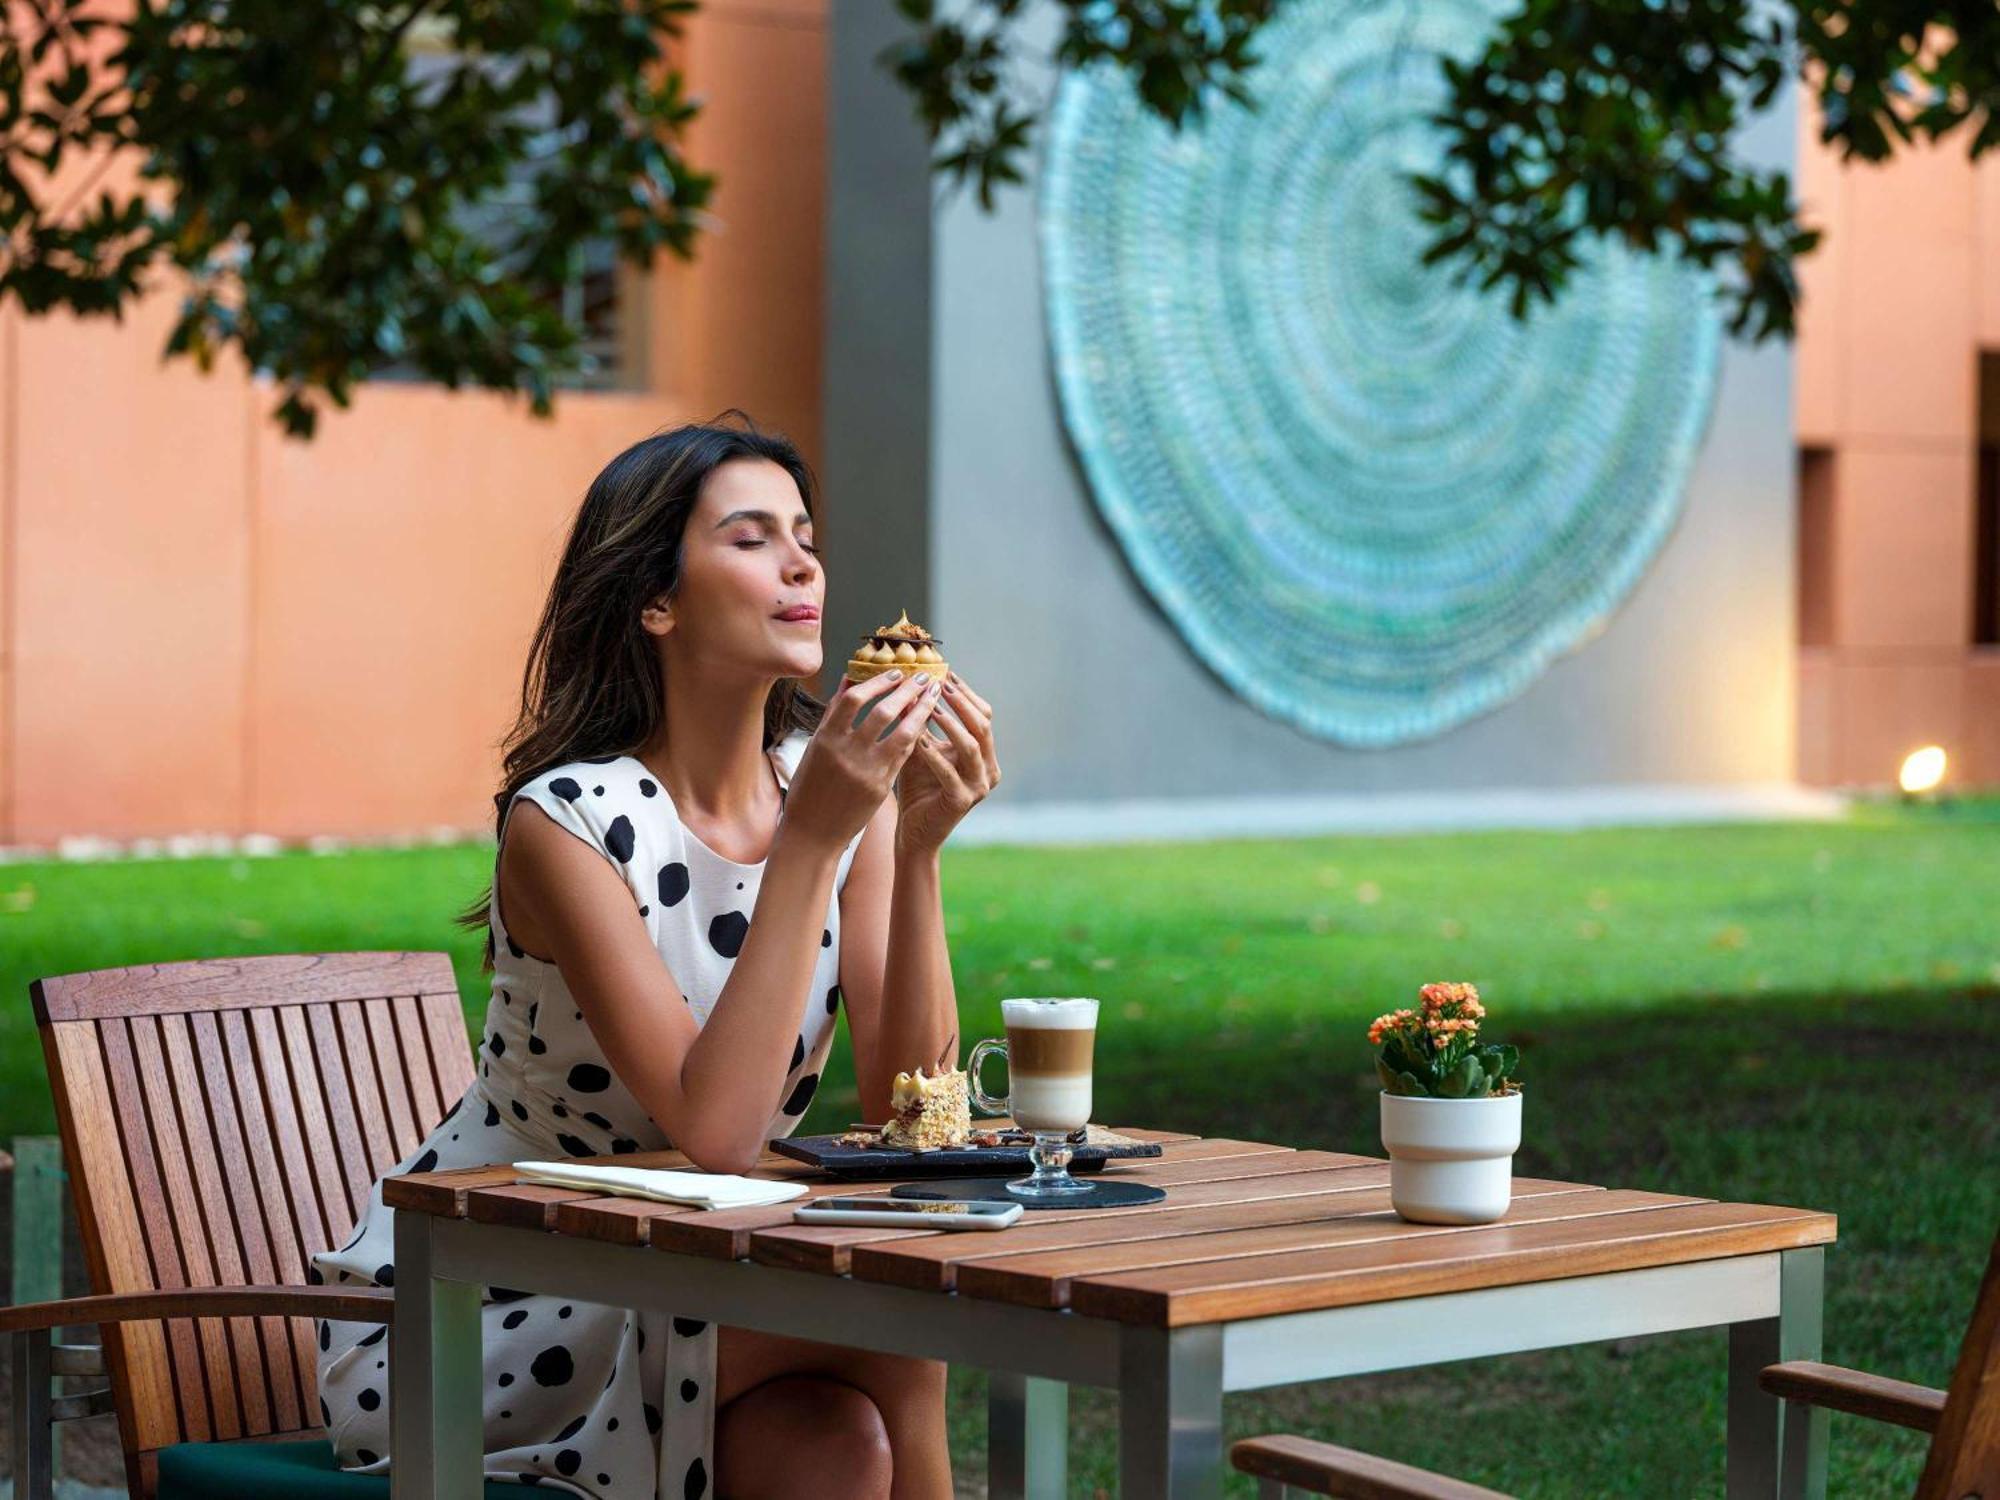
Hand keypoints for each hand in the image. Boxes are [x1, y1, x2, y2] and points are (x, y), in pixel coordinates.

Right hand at [781, 671, 944, 851]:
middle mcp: (846, 754)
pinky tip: (924, 723)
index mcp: (825, 740)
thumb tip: (849, 680)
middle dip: (907, 690)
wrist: (812, 834)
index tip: (895, 671)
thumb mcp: (815, 749)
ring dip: (921, 710)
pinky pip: (904, 756)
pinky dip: (915, 735)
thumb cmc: (810, 788)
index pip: (853, 699)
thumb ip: (833, 715)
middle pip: (883, 712)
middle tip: (924, 675)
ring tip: (933, 694)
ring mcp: (866, 772)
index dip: (877, 682)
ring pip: (902, 733)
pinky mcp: (880, 789)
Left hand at [894, 672, 999, 853]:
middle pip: (983, 726)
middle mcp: (988, 769)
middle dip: (962, 702)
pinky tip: (917, 740)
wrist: (914, 832)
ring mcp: (978, 787)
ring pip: (972, 746)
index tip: (945, 673)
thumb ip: (918, 721)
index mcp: (984, 754)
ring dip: (951, 724)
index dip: (965, 693)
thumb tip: (909, 685)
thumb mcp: (919, 747)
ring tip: (931, 707)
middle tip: (941, 683)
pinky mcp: (962, 801)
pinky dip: (934, 754)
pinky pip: (950, 772)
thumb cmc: (917, 788)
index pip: (983, 715)